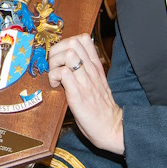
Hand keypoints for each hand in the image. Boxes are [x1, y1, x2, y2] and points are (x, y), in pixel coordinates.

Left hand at [48, 35, 123, 153]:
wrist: (112, 128)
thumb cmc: (101, 109)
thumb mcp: (97, 84)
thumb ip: (86, 71)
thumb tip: (70, 63)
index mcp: (95, 67)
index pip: (83, 39)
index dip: (66, 43)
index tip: (61, 57)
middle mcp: (91, 71)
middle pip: (73, 42)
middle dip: (57, 50)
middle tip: (54, 66)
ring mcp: (85, 82)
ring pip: (68, 54)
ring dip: (55, 63)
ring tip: (55, 76)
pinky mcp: (78, 95)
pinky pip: (64, 74)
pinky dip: (55, 77)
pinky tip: (57, 86)